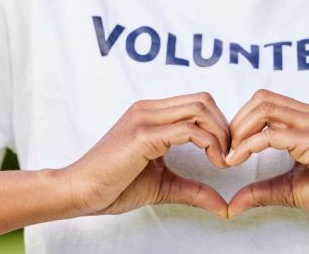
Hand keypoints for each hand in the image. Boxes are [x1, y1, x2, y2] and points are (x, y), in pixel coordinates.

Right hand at [61, 92, 230, 218]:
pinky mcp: (143, 135)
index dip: (219, 126)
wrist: (80, 191)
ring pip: (200, 109)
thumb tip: (224, 206)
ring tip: (222, 161)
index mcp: (151, 114)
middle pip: (204, 101)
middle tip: (229, 158)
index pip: (198, 103)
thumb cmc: (114, 186)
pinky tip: (213, 163)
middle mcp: (148, 109)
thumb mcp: (163, 184)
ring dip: (220, 135)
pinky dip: (210, 145)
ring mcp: (145, 118)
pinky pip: (188, 130)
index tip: (225, 155)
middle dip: (225, 128)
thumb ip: (194, 190)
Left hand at [225, 89, 308, 228]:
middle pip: (260, 99)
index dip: (242, 121)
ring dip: (240, 130)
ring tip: (231, 155)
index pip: (266, 102)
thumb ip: (262, 189)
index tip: (231, 149)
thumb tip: (232, 205)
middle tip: (226, 150)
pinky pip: (272, 134)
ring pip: (264, 108)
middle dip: (236, 122)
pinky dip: (249, 145)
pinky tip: (240, 160)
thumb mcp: (291, 188)